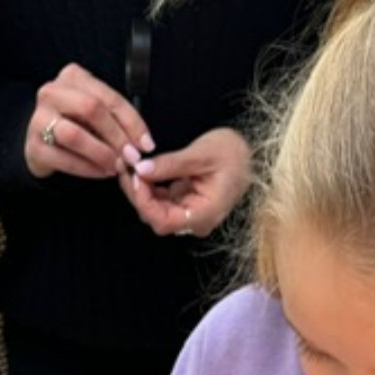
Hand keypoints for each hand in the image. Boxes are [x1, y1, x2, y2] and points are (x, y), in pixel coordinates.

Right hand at [25, 63, 155, 179]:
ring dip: (102, 154)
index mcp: (72, 77)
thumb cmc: (75, 125)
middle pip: (91, 109)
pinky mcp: (34, 146)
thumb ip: (117, 121)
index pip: (108, 97)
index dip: (132, 122)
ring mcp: (39, 119)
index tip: (147, 144)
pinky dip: (88, 168)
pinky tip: (101, 173)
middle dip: (117, 136)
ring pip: (75, 135)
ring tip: (117, 167)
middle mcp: (52, 92)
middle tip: (132, 157)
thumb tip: (143, 143)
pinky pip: (64, 159)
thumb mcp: (96, 115)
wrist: (39, 142)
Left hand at [119, 127, 252, 237]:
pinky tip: (141, 170)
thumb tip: (141, 169)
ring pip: (155, 210)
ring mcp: (189, 214)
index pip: (164, 221)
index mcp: (204, 214)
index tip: (135, 177)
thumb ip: (170, 164)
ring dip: (140, 189)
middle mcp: (195, 221)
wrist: (249, 153)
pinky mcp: (184, 204)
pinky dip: (149, 187)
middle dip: (137, 193)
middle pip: (155, 217)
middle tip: (125, 165)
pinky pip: (161, 201)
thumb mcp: (202, 153)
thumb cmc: (234, 153)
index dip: (144, 201)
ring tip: (130, 164)